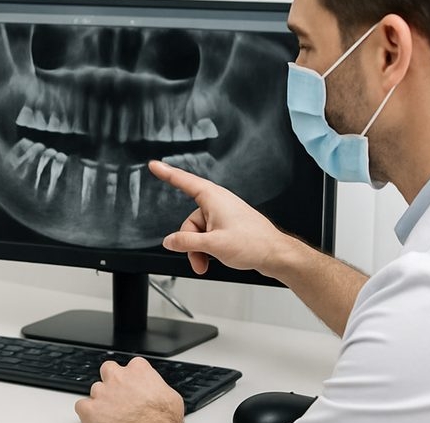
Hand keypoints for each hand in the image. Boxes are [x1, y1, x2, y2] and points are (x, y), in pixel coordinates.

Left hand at [74, 357, 182, 422]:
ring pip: (95, 390)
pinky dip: (88, 413)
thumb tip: (157, 392)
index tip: (135, 387)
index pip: (132, 365)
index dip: (133, 378)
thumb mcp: (171, 397)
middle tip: (119, 397)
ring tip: (112, 414)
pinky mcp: (91, 409)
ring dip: (102, 400)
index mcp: (138, 370)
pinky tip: (98, 420)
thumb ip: (157, 387)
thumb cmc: (163, 420)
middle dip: (112, 382)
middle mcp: (118, 377)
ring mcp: (102, 391)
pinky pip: (82, 406)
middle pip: (109, 371)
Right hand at [148, 160, 293, 275]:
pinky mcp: (228, 226)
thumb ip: (186, 242)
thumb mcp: (213, 245)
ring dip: (199, 249)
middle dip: (190, 243)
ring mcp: (223, 215)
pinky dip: (207, 248)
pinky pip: (208, 235)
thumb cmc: (253, 243)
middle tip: (199, 259)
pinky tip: (214, 258)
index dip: (167, 173)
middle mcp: (217, 204)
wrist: (275, 254)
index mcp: (213, 198)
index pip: (183, 181)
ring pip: (198, 232)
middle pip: (189, 221)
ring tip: (207, 262)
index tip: (154, 165)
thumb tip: (169, 241)